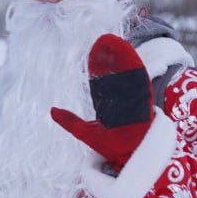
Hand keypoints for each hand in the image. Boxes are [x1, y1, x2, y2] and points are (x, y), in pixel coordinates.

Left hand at [49, 34, 154, 170]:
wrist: (130, 158)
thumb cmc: (112, 147)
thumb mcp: (85, 132)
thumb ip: (70, 122)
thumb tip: (52, 111)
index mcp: (110, 104)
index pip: (102, 81)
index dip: (98, 66)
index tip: (95, 50)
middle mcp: (122, 99)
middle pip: (116, 73)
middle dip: (110, 57)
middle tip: (104, 39)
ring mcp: (134, 99)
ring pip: (127, 74)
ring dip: (122, 57)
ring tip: (115, 41)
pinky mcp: (144, 101)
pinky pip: (139, 82)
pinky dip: (134, 67)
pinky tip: (129, 54)